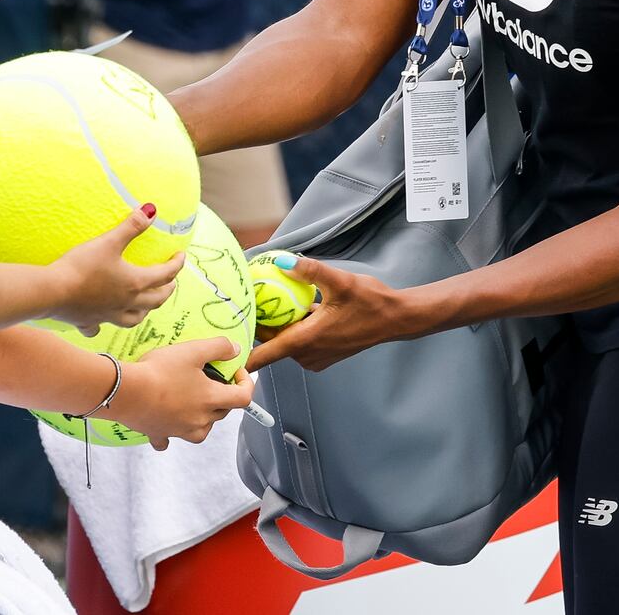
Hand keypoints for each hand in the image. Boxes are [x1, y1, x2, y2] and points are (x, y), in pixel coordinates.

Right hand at [46, 210, 183, 333]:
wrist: (52, 291)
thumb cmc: (82, 266)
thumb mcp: (108, 242)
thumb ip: (131, 226)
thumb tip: (151, 210)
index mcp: (134, 283)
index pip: (164, 275)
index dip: (176, 264)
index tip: (180, 256)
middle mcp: (126, 303)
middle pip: (155, 300)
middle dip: (167, 290)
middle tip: (171, 281)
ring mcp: (108, 315)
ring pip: (135, 318)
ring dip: (145, 310)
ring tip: (146, 304)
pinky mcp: (89, 321)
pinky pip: (101, 327)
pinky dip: (105, 324)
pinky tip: (102, 322)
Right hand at [109, 338, 254, 449]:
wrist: (126, 392)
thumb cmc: (160, 370)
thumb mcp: (192, 350)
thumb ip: (218, 347)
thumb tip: (235, 349)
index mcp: (211, 399)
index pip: (243, 398)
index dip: (246, 383)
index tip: (236, 371)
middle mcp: (200, 420)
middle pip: (223, 412)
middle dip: (223, 396)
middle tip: (210, 379)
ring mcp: (180, 430)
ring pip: (201, 429)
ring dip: (203, 417)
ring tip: (193, 402)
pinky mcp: (160, 434)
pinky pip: (170, 438)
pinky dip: (171, 433)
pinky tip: (166, 423)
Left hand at [245, 257, 407, 373]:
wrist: (395, 318)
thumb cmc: (370, 302)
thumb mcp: (339, 281)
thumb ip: (309, 271)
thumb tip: (282, 260)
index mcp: (307, 340)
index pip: (265, 355)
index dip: (242, 357)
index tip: (223, 353)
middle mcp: (309, 354)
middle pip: (271, 344)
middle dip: (258, 327)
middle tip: (245, 304)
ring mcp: (317, 357)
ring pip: (286, 342)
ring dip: (277, 326)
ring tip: (266, 301)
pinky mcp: (324, 354)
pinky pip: (299, 342)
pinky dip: (293, 328)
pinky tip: (295, 307)